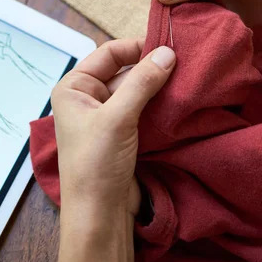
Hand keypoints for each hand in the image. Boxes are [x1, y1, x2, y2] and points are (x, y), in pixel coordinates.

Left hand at [51, 38, 175, 215]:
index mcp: (74, 87)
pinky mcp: (124, 132)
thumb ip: (142, 82)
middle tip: (184, 62)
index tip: (169, 46)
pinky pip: (144, 108)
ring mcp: (107, 115)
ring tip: (187, 78)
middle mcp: (88, 97)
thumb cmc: (96, 163)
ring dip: (158, 86)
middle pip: (125, 70)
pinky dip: (160, 103)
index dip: (137, 47)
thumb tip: (168, 52)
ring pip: (137, 89)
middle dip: (151, 67)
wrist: (100, 215)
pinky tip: (180, 99)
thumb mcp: (117, 117)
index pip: (109, 54)